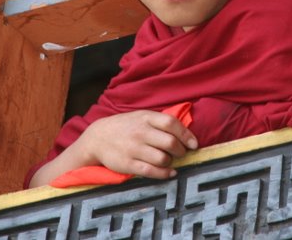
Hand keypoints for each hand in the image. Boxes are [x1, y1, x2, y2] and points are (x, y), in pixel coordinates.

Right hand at [76, 110, 198, 178]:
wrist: (97, 138)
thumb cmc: (125, 126)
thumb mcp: (141, 116)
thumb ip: (160, 122)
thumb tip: (186, 133)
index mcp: (145, 117)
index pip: (171, 124)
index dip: (186, 135)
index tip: (193, 144)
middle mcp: (140, 132)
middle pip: (170, 143)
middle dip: (181, 151)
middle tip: (181, 153)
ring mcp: (134, 149)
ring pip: (162, 158)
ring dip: (171, 162)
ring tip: (170, 161)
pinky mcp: (128, 164)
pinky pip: (151, 171)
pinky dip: (164, 174)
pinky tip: (169, 173)